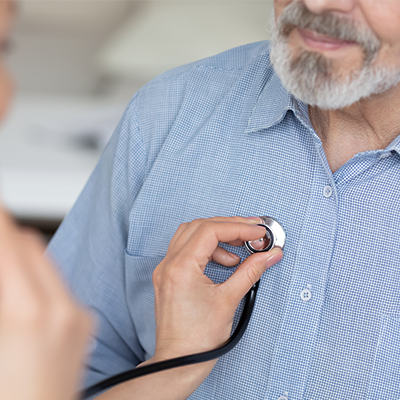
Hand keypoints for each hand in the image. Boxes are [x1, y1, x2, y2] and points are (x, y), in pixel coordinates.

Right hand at [0, 207, 92, 399]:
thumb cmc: (10, 395)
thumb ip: (3, 291)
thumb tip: (4, 263)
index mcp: (29, 315)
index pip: (12, 244)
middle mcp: (62, 309)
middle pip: (30, 246)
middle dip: (6, 235)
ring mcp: (78, 317)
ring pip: (46, 263)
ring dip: (21, 255)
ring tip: (4, 260)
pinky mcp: (84, 325)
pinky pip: (59, 284)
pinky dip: (37, 276)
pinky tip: (21, 288)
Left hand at [151, 217, 282, 385]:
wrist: (179, 362)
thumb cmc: (198, 339)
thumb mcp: (229, 300)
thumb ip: (251, 272)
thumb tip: (269, 255)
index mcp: (181, 267)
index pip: (210, 230)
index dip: (238, 227)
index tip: (257, 231)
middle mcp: (168, 264)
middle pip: (200, 227)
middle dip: (229, 226)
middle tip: (252, 232)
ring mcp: (166, 269)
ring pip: (191, 234)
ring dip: (216, 236)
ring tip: (238, 250)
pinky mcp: (168, 276)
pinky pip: (186, 249)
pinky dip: (207, 249)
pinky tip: (224, 262)